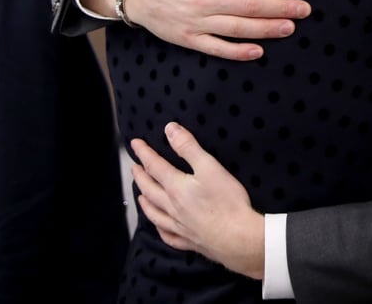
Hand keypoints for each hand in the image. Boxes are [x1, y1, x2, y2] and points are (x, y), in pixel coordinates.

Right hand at [124, 0, 311, 60]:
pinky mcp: (191, 39)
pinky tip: (258, 52)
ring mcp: (199, 21)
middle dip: (281, 6)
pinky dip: (238, 52)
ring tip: (290, 28)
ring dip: (266, 29)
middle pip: (251, 4)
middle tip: (305, 9)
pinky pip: (217, 48)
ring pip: (238, 28)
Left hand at [131, 122, 265, 279]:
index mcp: (176, 188)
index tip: (136, 144)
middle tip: (134, 168)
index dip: (144, 153)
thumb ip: (188, 147)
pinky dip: (160, 229)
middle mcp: (173, 208)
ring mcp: (179, 226)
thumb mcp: (209, 167)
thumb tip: (170, 130)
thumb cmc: (227, 203)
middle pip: (150, 190)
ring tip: (140, 195)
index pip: (154, 166)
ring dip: (145, 202)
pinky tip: (160, 227)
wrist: (238, 239)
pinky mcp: (189, 241)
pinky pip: (168, 236)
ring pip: (155, 214)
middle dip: (140, 176)